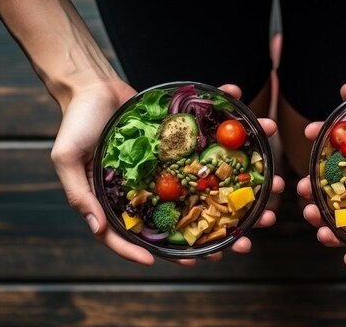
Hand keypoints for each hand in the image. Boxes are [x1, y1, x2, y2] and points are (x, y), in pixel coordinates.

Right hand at [50, 80, 283, 265]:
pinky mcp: (187, 134)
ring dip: (250, 175)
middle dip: (231, 220)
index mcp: (134, 198)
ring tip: (276, 180)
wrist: (90, 84)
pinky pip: (214, 132)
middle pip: (199, 209)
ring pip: (218, 173)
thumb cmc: (75, 124)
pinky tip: (260, 119)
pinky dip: (234, 123)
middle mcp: (161, 183)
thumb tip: (98, 230)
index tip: (206, 260)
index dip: (177, 251)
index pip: (157, 233)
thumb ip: (81, 195)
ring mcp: (178, 159)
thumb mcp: (68, 160)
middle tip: (258, 228)